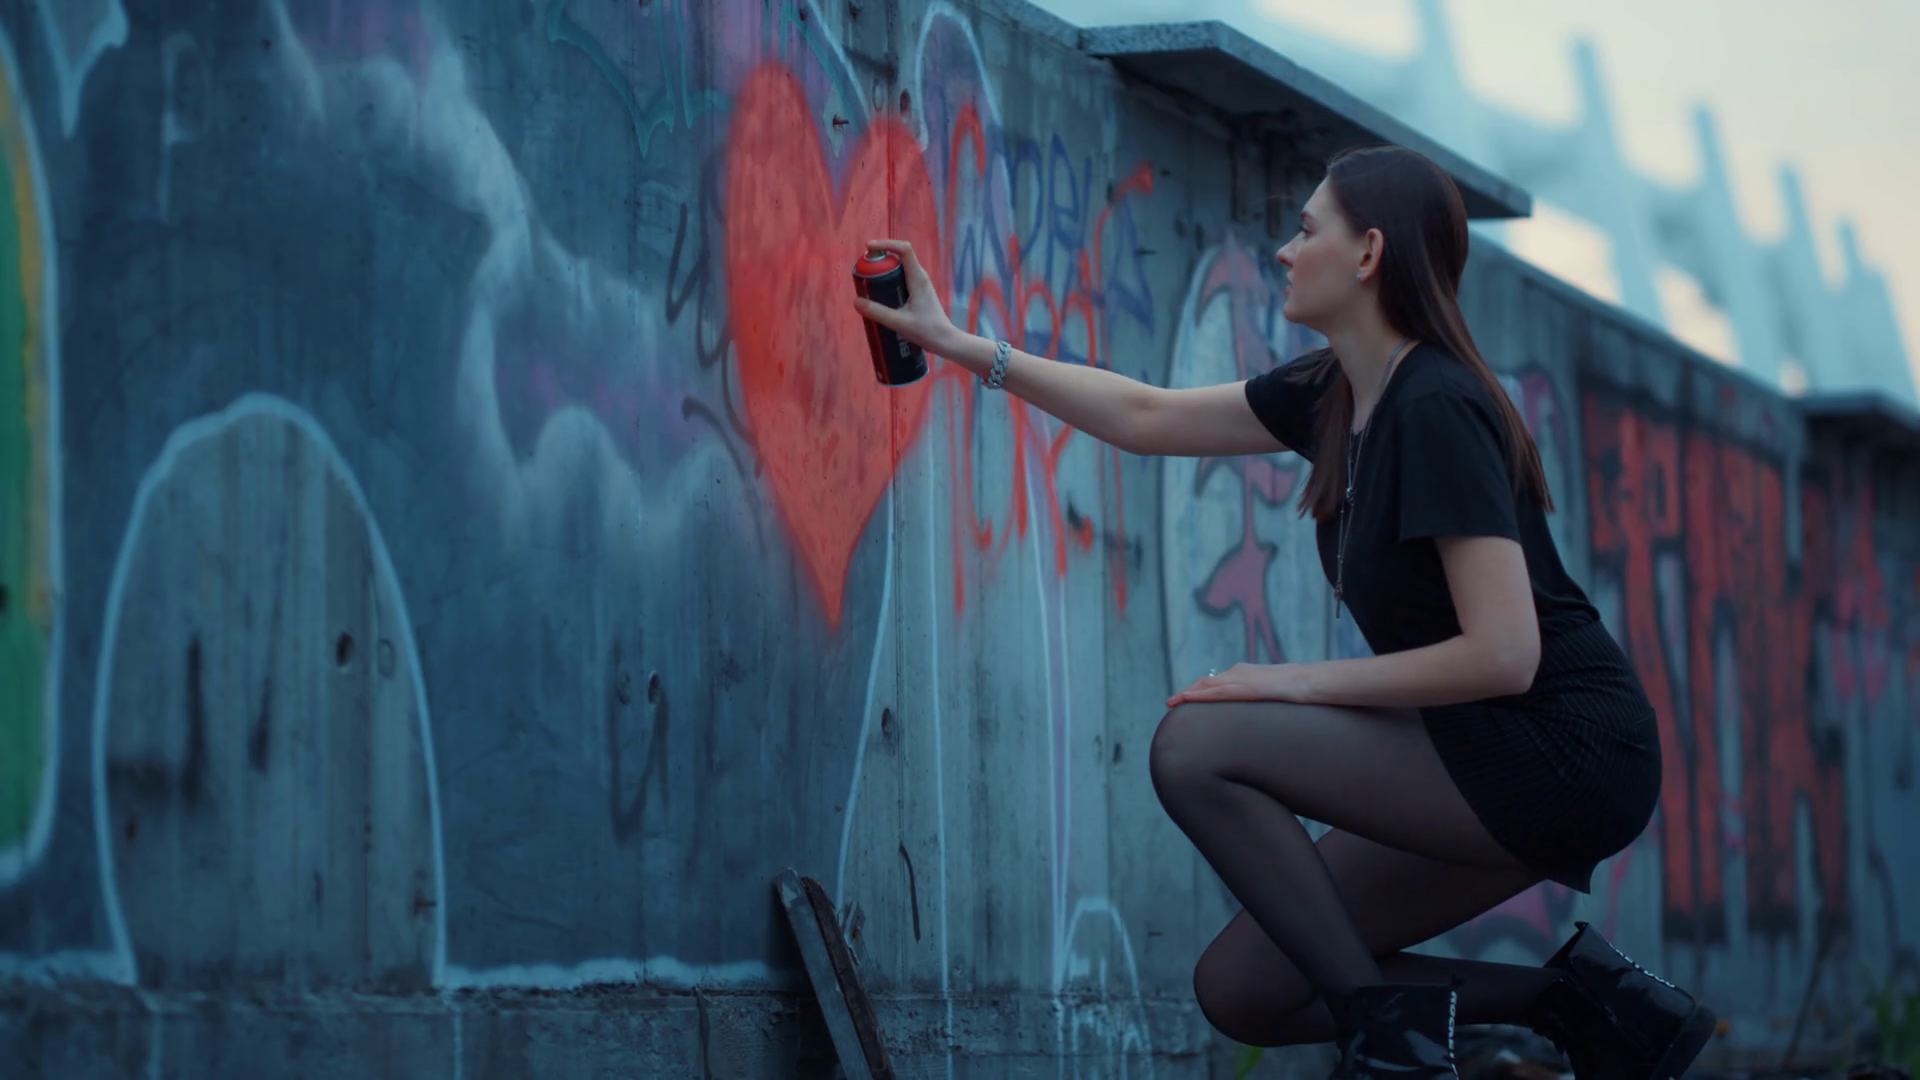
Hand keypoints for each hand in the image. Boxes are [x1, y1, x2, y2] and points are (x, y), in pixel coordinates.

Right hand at [852, 238, 962, 355]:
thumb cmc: (926, 330)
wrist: (944, 340)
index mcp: (917, 278)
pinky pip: (902, 277)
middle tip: (864, 267)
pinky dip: (889, 278)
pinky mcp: (918, 291)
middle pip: (899, 255)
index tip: (868, 248)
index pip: (904, 249)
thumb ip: (877, 312)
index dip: (886, 244)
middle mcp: (920, 276)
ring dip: (884, 268)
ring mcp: (920, 283)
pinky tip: (879, 291)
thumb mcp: (898, 322)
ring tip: (867, 278)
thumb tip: (856, 301)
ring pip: (900, 267)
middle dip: (880, 256)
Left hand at [1166, 662, 1314, 706]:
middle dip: (1187, 692)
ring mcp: (1240, 679)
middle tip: (1171, 702)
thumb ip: (1261, 699)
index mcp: (1244, 674)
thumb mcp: (1272, 694)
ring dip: (1187, 694)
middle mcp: (1238, 673)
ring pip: (1206, 686)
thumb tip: (1257, 715)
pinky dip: (1198, 696)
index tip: (1185, 698)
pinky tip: (1186, 700)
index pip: (1215, 681)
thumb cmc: (1296, 688)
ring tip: (1171, 703)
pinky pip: (1216, 692)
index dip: (1198, 690)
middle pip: (1205, 682)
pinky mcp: (1243, 688)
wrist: (1307, 681)